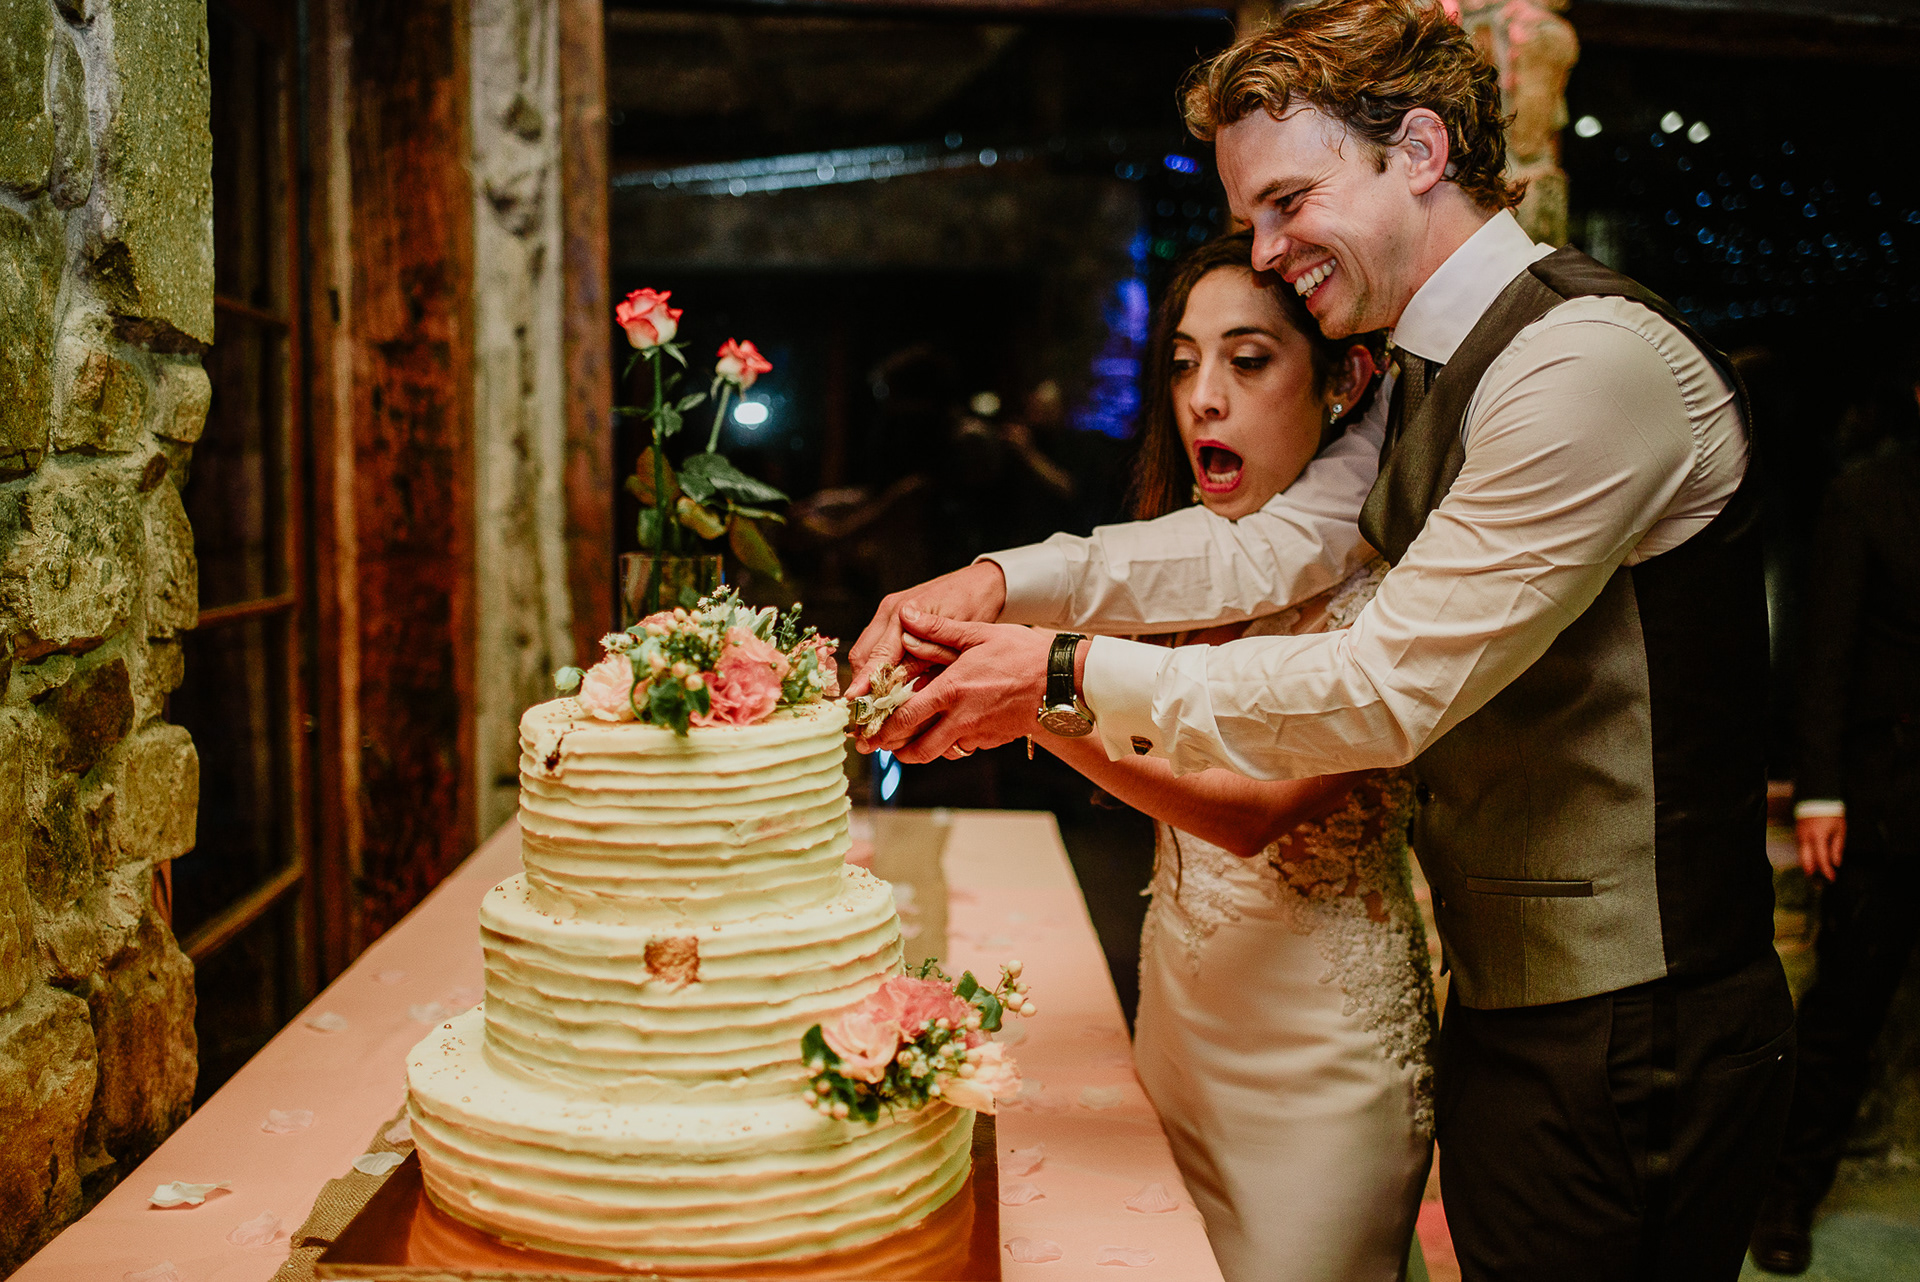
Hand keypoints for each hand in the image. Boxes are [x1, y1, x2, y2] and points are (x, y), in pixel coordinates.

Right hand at [846, 562, 1007, 696]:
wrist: (980, 583)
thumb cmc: (973, 607)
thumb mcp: (955, 639)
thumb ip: (925, 659)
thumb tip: (896, 683)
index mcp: (904, 613)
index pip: (877, 655)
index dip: (865, 681)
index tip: (854, 701)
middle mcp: (889, 611)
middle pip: (862, 655)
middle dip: (862, 684)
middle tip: (866, 712)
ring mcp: (887, 612)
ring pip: (864, 652)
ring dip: (867, 676)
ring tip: (873, 705)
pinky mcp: (890, 617)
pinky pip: (874, 645)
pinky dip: (876, 666)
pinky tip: (885, 686)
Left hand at [862, 608, 1051, 762]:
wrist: (1063, 681)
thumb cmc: (1023, 654)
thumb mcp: (979, 634)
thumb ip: (939, 630)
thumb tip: (908, 616)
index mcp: (950, 690)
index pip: (903, 718)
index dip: (879, 727)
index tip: (867, 728)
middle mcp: (959, 718)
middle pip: (915, 748)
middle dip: (893, 749)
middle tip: (880, 743)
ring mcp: (977, 734)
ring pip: (937, 754)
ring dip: (917, 751)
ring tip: (906, 741)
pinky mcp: (992, 741)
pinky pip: (961, 748)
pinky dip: (947, 745)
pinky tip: (944, 731)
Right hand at [1797, 814, 1845, 880]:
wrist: (1818, 798)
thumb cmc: (1831, 814)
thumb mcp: (1840, 830)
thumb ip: (1837, 847)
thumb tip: (1836, 863)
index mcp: (1819, 837)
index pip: (1822, 859)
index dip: (1826, 871)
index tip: (1832, 879)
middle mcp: (1806, 838)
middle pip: (1806, 860)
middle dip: (1812, 873)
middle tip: (1817, 884)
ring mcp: (1800, 835)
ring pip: (1802, 855)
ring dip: (1808, 866)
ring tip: (1815, 876)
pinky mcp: (1798, 833)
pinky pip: (1801, 849)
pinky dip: (1806, 857)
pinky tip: (1811, 862)